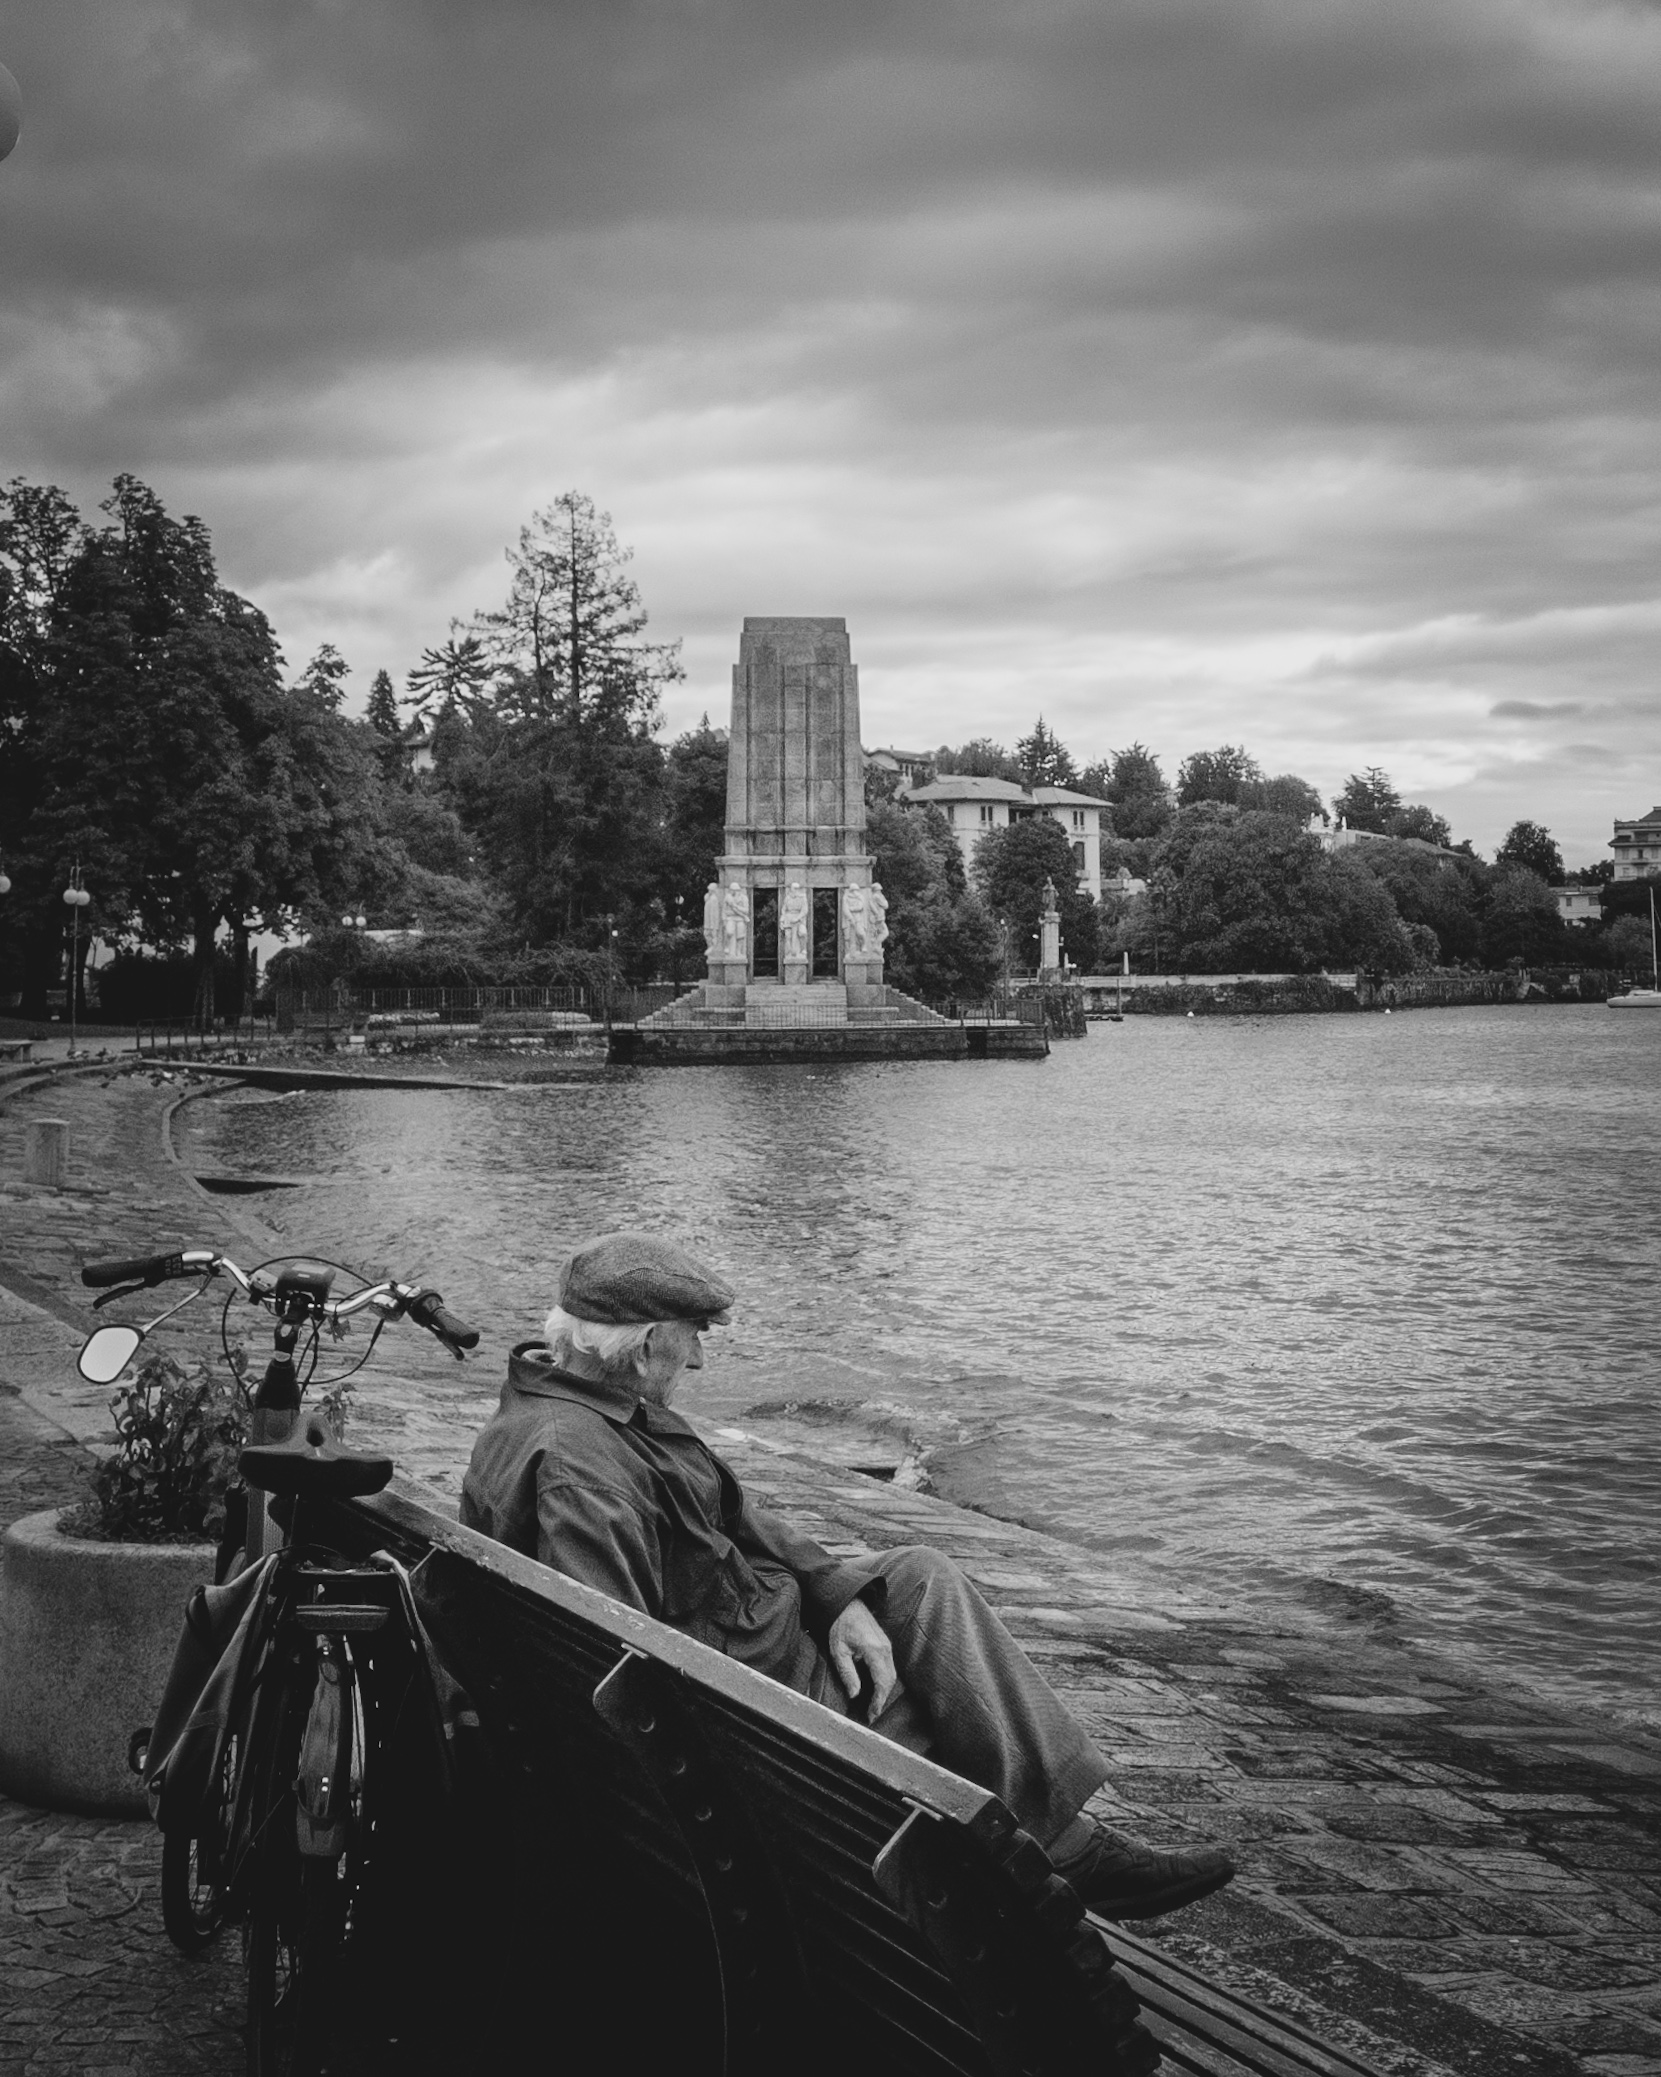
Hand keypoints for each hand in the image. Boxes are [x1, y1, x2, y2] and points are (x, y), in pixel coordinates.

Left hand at [826, 1596, 898, 1716]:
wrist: (848, 1603)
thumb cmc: (840, 1624)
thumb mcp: (838, 1650)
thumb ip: (847, 1673)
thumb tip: (855, 1695)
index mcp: (874, 1650)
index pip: (882, 1682)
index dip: (878, 1701)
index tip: (871, 1715)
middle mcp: (885, 1649)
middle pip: (890, 1681)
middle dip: (882, 1700)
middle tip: (871, 1716)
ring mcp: (887, 1646)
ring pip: (892, 1675)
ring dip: (884, 1692)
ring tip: (873, 1707)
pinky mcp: (886, 1645)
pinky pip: (889, 1668)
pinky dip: (885, 1682)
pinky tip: (876, 1690)